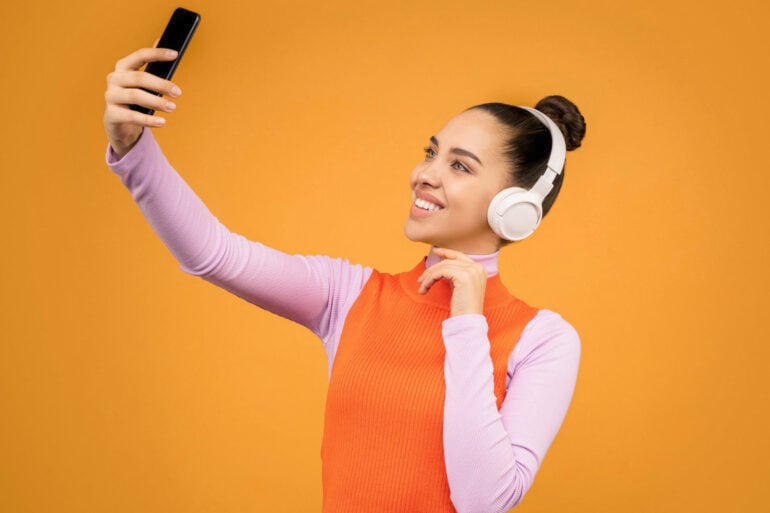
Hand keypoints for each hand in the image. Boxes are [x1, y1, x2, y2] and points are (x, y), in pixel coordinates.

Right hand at [103, 43, 182, 157]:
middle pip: (139, 78)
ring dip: (156, 102)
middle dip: (161, 85)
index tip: (175, 54)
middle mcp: (114, 79)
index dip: (157, 54)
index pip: (140, 55)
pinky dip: (148, 120)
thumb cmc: (133, 99)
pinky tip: (162, 122)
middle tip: (178, 93)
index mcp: (123, 67)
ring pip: (136, 96)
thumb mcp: (141, 82)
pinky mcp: (111, 114)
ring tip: (172, 107)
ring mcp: (111, 96)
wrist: (118, 122)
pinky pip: (132, 116)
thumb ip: (150, 63)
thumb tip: (161, 39)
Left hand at [417, 247, 486, 316]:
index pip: (459, 256)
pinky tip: (424, 289)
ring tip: (421, 287)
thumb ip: (455, 275)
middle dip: (432, 269)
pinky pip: (440, 272)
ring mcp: (472, 271)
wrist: (468, 322)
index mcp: (479, 269)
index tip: (435, 251)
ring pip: (443, 266)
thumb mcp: (460, 287)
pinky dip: (429, 280)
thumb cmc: (463, 308)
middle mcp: (477, 267)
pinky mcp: (463, 276)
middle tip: (420, 279)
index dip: (446, 252)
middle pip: (449, 261)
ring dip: (429, 276)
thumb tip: (440, 268)